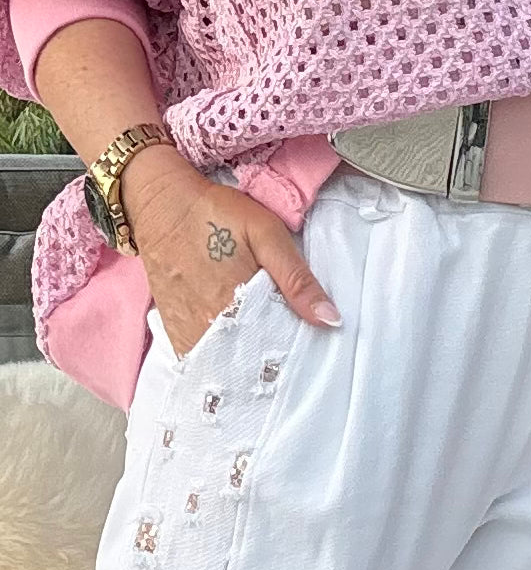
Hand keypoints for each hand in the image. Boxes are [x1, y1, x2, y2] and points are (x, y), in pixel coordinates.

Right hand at [122, 144, 340, 356]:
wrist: (161, 204)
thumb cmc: (217, 214)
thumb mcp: (267, 235)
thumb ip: (297, 279)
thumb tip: (330, 319)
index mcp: (237, 306)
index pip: (273, 351)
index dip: (290, 357)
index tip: (305, 357)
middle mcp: (208, 326)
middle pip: (247, 362)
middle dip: (268, 365)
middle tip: (287, 362)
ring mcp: (186, 329)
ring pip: (222, 364)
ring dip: (242, 365)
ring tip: (262, 363)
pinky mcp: (172, 326)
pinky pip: (197, 358)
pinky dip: (217, 361)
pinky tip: (232, 358)